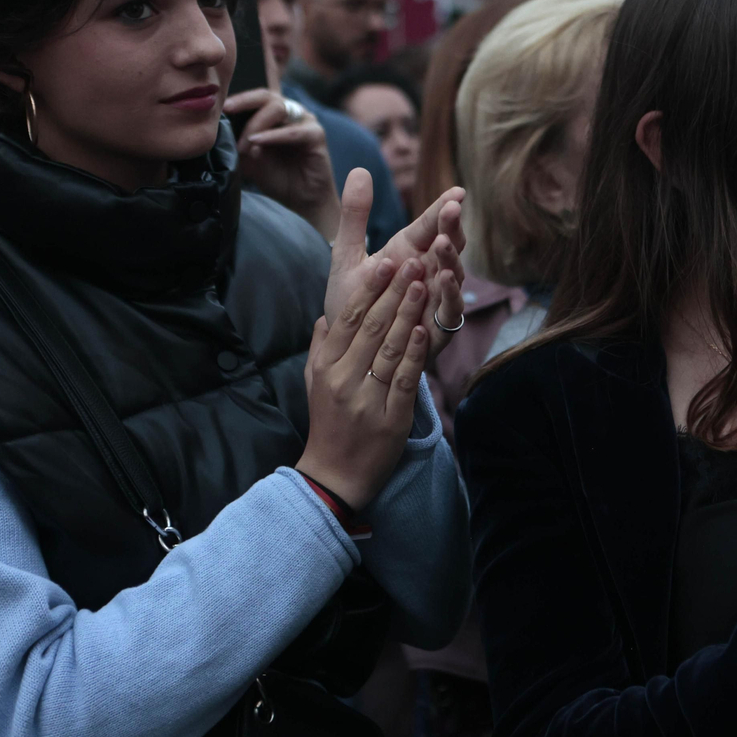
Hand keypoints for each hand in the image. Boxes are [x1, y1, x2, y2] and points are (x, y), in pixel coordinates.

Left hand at [228, 90, 341, 239]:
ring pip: (277, 108)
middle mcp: (291, 112)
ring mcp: (305, 121)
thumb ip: (236, 142)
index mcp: (275, 114)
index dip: (237, 100)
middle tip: (227, 111)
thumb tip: (220, 128)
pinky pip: (292, 130)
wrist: (301, 200)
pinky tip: (257, 142)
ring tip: (243, 145)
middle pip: (266, 96)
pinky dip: (273, 135)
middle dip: (244, 103)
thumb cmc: (277, 177)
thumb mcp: (248, 158)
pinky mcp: (316, 134)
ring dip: (256, 124)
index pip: (254, 98)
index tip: (218, 108)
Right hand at [297, 250, 431, 510]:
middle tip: (411, 262)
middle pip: (371, 328)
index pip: (347, 320)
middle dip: (393, 292)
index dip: (366, 290)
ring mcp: (366, 399)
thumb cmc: (328, 422)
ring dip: (408, 313)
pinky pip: (403, 379)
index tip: (382, 262)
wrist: (335, 474)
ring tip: (422, 284)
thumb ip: (320, 347)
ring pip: (389, 348)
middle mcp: (343, 379)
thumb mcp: (313, 382)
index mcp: (325, 367)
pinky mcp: (390, 418)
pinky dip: (414, 353)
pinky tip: (424, 329)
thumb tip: (326, 315)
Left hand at [327, 175, 466, 359]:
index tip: (456, 192)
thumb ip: (354, 217)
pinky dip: (448, 296)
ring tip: (445, 243)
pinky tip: (443, 281)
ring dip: (451, 259)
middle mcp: (428, 274)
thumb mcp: (347, 257)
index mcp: (409, 252)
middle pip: (448, 247)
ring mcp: (436, 300)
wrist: (350, 354)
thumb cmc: (354, 306)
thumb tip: (359, 169)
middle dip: (452, 228)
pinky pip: (448, 311)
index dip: (443, 209)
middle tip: (453, 209)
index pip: (431, 226)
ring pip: (453, 277)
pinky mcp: (437, 329)